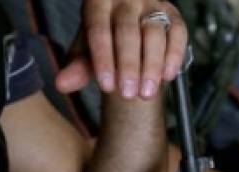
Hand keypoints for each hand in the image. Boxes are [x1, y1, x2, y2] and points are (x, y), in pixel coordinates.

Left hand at [56, 0, 187, 98]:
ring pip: (154, 33)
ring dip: (151, 66)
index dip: (103, 59)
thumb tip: (61, 84)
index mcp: (98, 1)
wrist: (130, 33)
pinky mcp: (173, 15)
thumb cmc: (105, 42)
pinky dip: (174, 56)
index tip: (107, 87)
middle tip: (127, 94)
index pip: (99, 29)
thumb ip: (78, 68)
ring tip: (146, 93)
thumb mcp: (88, 53)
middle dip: (128, 66)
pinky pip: (177, 34)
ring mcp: (152, 4)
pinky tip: (167, 77)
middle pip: (128, 31)